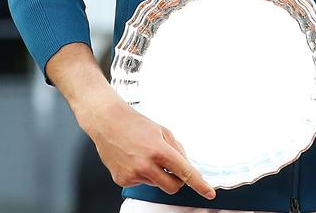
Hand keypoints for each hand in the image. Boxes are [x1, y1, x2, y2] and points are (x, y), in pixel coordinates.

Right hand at [79, 98, 215, 199]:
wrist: (107, 123)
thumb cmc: (135, 124)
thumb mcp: (164, 132)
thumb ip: (178, 150)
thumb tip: (186, 166)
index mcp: (159, 151)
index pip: (185, 173)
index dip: (199, 184)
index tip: (208, 193)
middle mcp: (145, 165)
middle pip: (172, 187)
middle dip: (176, 180)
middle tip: (171, 168)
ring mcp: (133, 174)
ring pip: (156, 184)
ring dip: (157, 174)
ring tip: (145, 156)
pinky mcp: (122, 180)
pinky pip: (141, 183)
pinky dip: (143, 174)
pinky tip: (135, 160)